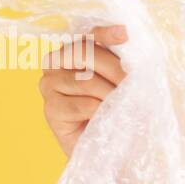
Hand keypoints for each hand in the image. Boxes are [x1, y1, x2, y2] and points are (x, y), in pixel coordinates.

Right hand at [38, 25, 128, 156]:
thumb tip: (125, 34)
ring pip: (85, 80)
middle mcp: (56, 63)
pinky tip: (107, 119)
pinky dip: (101, 112)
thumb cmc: (118, 111)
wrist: (112, 150)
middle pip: (84, 53)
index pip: (88, 35)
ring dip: (111, 95)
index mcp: (73, 51)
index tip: (125, 33)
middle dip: (115, 69)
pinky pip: (82, 104)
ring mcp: (49, 85)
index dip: (105, 33)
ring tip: (125, 107)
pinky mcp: (51, 109)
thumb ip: (119, 59)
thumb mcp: (121, 81)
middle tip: (135, 86)